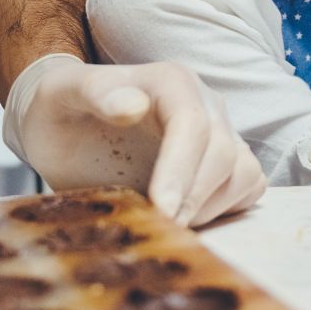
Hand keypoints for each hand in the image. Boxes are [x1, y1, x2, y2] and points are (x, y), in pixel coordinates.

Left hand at [3, 55, 265, 226]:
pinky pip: (248, 186)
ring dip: (209, 207)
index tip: (160, 210)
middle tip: (155, 228)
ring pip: (243, 172)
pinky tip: (184, 216)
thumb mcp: (65, 94)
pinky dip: (225, 208)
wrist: (68, 123)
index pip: (193, 125)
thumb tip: (134, 106)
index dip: (181, 170)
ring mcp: (219, 132)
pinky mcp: (225, 161)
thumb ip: (97, 94)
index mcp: (171, 81)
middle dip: (192, 198)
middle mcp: (205, 103)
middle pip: (223, 154)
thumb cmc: (62, 106)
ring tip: (164, 221)